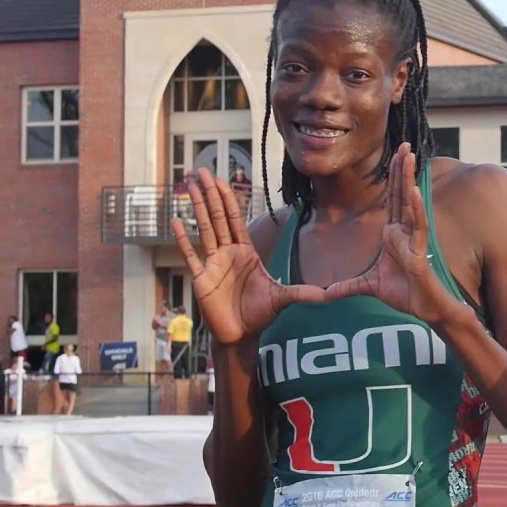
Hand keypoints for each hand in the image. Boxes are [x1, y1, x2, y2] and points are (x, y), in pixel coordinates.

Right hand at [171, 168, 325, 346]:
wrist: (241, 336)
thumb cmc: (260, 315)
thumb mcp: (284, 299)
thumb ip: (304, 293)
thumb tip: (331, 294)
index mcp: (246, 252)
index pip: (236, 220)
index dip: (229, 199)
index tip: (222, 179)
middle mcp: (228, 254)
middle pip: (218, 217)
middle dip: (211, 194)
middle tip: (202, 171)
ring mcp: (213, 265)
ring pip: (204, 230)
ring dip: (197, 208)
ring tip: (189, 186)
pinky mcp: (201, 278)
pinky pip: (190, 255)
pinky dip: (182, 239)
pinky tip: (175, 221)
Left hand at [323, 144, 467, 327]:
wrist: (423, 310)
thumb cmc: (403, 294)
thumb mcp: (366, 287)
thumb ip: (346, 287)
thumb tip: (323, 295)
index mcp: (393, 234)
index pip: (392, 200)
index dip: (393, 178)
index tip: (395, 156)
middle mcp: (404, 232)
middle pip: (402, 194)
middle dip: (403, 169)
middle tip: (404, 144)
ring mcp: (413, 240)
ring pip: (411, 203)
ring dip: (410, 179)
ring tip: (410, 156)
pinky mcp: (419, 252)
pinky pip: (417, 226)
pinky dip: (416, 208)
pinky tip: (414, 191)